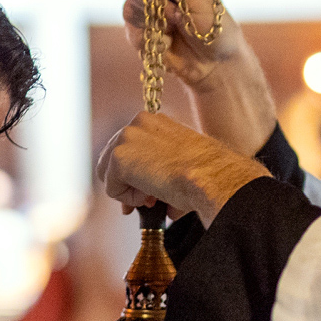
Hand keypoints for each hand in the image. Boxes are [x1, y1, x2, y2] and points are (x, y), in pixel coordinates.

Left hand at [96, 110, 270, 226]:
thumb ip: (158, 171)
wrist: (211, 175)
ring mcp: (125, 138)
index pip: (129, 148)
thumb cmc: (206, 172)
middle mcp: (136, 123)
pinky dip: (129, 200)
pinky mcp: (118, 158)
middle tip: (148, 200)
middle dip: (127, 183)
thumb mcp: (180, 163)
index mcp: (153, 121)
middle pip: (112, 160)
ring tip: (154, 197)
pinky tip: (151, 196)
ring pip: (109, 175)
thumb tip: (145, 198)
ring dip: (129, 191)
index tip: (149, 190)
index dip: (134, 173)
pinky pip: (112, 189)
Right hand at [119, 0, 249, 88]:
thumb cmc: (215, 27)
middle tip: (168, 9)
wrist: (216, 65)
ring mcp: (146, 10)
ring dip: (153, 18)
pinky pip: (131, 31)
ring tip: (177, 26)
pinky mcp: (141, 33)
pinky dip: (150, 37)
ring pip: (128, 6)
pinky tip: (168, 41)